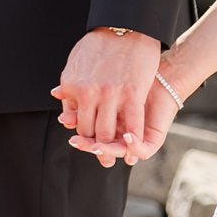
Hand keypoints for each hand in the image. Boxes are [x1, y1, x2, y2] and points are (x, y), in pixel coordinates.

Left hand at [52, 28, 160, 153]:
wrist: (126, 25)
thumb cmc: (102, 42)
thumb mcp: (76, 61)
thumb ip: (68, 82)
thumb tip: (57, 96)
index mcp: (72, 86)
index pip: (75, 120)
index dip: (83, 134)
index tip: (89, 143)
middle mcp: (87, 93)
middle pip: (89, 131)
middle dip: (96, 148)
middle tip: (103, 160)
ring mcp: (109, 95)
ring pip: (107, 132)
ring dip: (112, 148)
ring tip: (117, 156)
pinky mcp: (131, 94)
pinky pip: (131, 124)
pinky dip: (132, 139)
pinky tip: (134, 144)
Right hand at [70, 65, 184, 166]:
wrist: (161, 66)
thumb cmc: (131, 66)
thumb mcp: (105, 78)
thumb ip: (82, 89)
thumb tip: (55, 92)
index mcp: (106, 124)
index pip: (88, 131)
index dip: (77, 126)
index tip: (64, 120)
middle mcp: (120, 136)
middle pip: (98, 144)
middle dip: (86, 143)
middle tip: (74, 139)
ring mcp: (135, 141)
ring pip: (116, 151)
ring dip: (105, 150)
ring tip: (95, 144)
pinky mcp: (152, 140)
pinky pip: (142, 150)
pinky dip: (134, 147)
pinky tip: (127, 138)